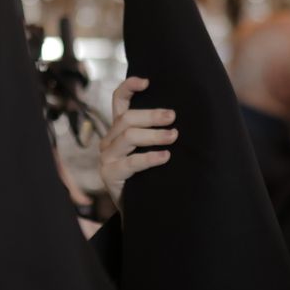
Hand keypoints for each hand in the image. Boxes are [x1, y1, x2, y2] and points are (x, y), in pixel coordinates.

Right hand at [99, 76, 177, 211]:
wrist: (140, 209)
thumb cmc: (150, 175)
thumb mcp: (151, 148)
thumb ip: (158, 132)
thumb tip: (181, 116)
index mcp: (119, 129)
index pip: (119, 101)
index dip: (129, 87)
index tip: (147, 81)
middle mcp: (109, 140)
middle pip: (126, 118)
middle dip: (151, 115)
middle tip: (173, 117)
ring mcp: (107, 158)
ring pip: (128, 136)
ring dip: (153, 135)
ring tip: (173, 136)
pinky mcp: (110, 175)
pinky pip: (130, 163)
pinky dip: (149, 158)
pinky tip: (165, 157)